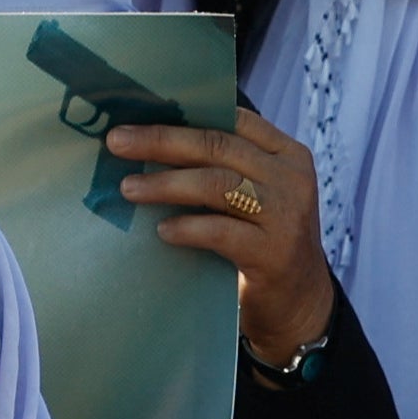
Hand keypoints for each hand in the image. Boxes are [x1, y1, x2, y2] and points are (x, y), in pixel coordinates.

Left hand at [110, 106, 338, 371]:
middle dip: (164, 141)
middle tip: (118, 142)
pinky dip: (188, 228)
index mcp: (287, 154)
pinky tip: (163, 231)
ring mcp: (286, 215)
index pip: (235, 119)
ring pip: (218, 184)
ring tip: (129, 188)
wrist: (299, 304)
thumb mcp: (259, 194)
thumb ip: (227, 168)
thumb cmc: (265, 241)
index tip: (140, 115)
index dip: (186, 115)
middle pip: (219, 146)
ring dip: (167, 183)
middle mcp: (291, 178)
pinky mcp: (273, 253)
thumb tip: (154, 142)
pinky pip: (221, 232)